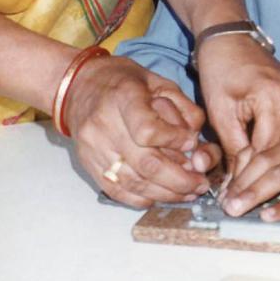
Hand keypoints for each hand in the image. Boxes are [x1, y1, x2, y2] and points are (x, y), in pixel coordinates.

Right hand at [64, 55, 220, 208]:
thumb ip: (183, 109)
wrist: (79, 87)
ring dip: (167, 194)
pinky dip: (144, 199)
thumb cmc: (123, 82)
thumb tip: (195, 143)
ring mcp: (94, 148)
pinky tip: (162, 194)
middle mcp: (104, 124)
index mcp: (123, 96)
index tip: (191, 142)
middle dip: (180, 180)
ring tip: (188, 192)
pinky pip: (118, 192)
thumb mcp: (159, 82)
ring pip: (135, 184)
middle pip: (146, 164)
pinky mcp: (89, 165)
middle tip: (200, 183)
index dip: (174, 141)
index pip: (148, 130)